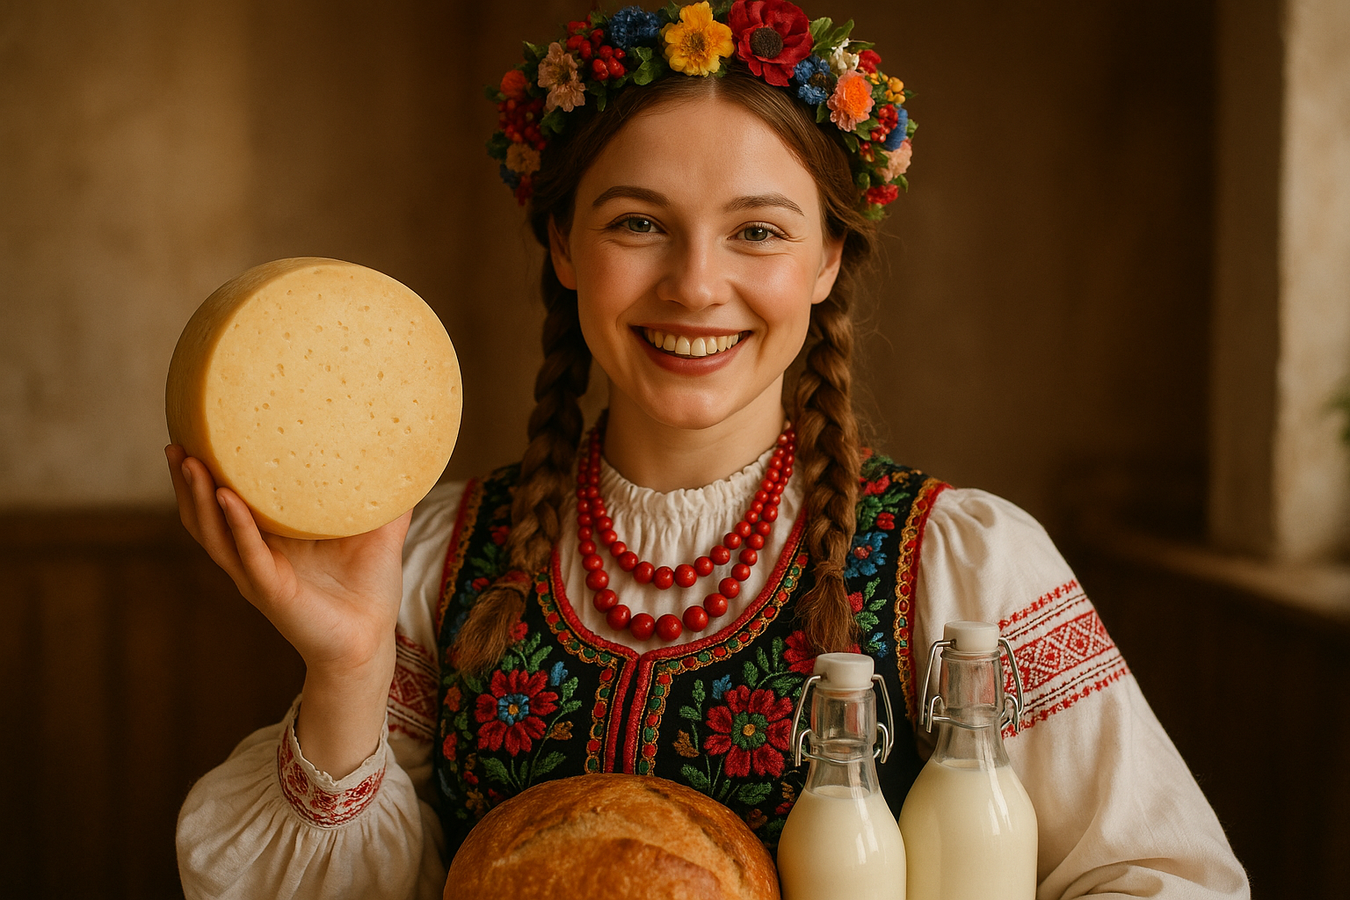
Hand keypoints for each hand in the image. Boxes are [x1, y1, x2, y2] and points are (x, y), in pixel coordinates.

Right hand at [164, 444, 410, 677]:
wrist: (371, 640)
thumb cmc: (370, 591)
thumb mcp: (379, 534)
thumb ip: (388, 500)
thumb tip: (407, 458)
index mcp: (272, 540)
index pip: (226, 502)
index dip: (208, 474)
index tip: (199, 434)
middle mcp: (256, 555)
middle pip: (205, 516)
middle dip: (187, 481)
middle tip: (177, 443)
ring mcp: (258, 573)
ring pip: (214, 533)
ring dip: (199, 497)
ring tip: (190, 461)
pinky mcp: (271, 590)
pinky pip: (248, 553)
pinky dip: (236, 524)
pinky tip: (228, 497)